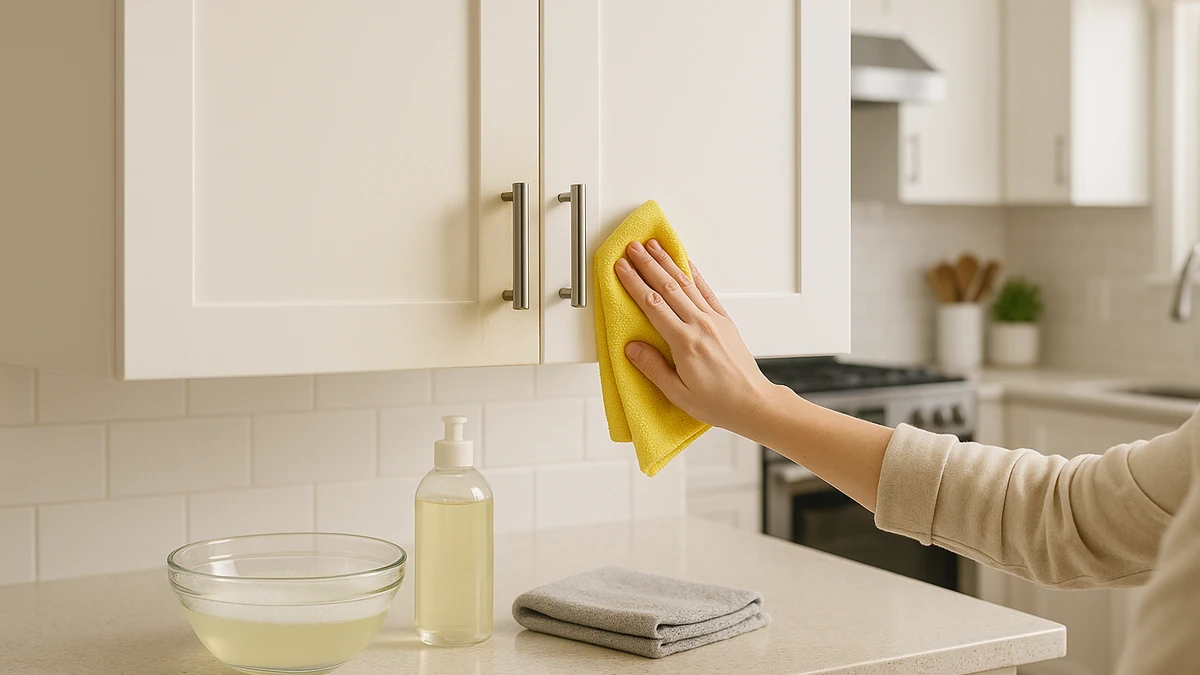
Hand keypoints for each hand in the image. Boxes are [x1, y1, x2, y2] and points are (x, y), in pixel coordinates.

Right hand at [614, 239, 781, 434]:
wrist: (752, 403)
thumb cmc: (717, 402)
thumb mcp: (678, 393)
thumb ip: (653, 367)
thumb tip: (631, 347)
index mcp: (685, 343)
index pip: (653, 305)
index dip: (635, 283)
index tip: (622, 268)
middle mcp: (700, 325)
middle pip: (668, 287)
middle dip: (647, 264)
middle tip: (632, 248)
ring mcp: (714, 320)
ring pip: (686, 284)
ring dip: (667, 263)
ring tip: (654, 246)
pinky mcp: (725, 320)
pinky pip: (706, 291)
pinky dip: (694, 274)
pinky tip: (685, 263)